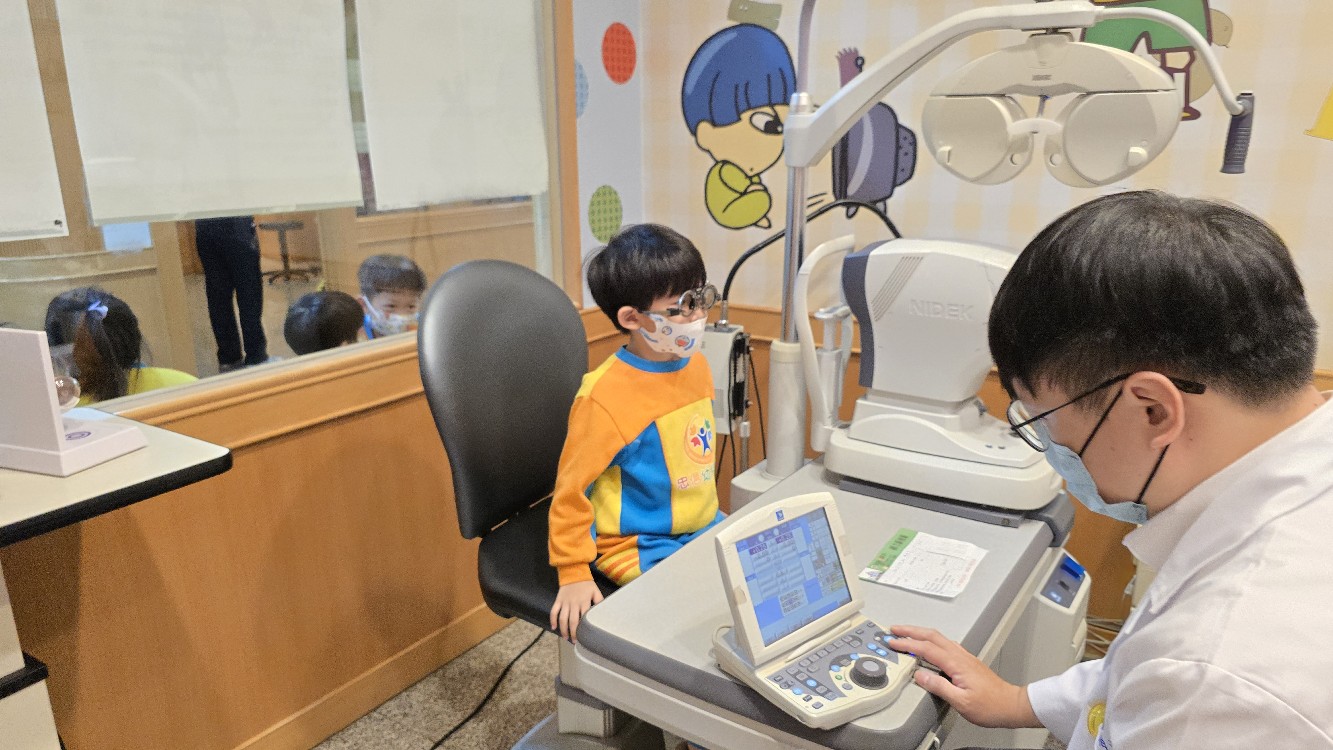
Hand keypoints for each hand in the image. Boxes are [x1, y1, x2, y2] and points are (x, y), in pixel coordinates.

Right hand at [550, 580, 603, 642]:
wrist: (574, 572)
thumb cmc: (586, 584)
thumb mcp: (596, 591)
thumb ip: (600, 601)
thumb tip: (604, 611)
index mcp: (584, 602)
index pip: (584, 618)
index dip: (583, 629)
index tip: (584, 637)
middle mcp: (574, 603)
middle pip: (572, 621)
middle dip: (573, 633)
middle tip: (575, 641)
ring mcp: (565, 602)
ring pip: (562, 618)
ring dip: (563, 629)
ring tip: (565, 637)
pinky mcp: (558, 600)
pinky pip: (554, 611)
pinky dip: (552, 619)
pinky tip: (554, 627)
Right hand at [887, 625, 1040, 728]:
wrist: (1011, 705)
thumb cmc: (991, 706)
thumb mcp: (961, 702)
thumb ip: (939, 687)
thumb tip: (920, 675)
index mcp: (956, 664)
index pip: (926, 649)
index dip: (907, 644)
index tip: (893, 642)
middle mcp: (961, 656)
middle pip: (931, 636)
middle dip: (911, 630)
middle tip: (895, 629)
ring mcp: (965, 657)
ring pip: (939, 638)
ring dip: (921, 633)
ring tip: (907, 634)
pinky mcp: (968, 661)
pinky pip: (946, 644)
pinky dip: (932, 640)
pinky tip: (930, 646)